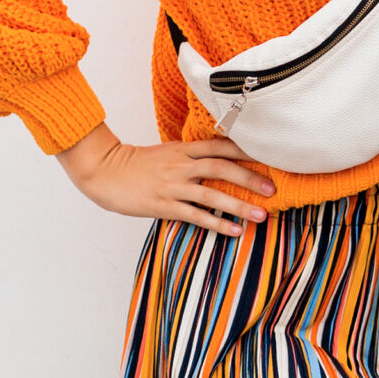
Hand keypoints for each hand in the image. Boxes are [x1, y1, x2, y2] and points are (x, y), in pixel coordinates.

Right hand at [55, 123, 276, 236]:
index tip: (269, 155)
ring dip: (239, 205)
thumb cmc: (137, 164)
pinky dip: (217, 224)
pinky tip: (235, 232)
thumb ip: (191, 155)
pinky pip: (195, 216)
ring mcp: (172, 185)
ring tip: (262, 216)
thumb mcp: (167, 152)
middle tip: (273, 189)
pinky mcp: (163, 205)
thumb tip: (219, 160)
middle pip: (222, 167)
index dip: (245, 150)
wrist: (105, 172)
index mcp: (182, 149)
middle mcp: (181, 165)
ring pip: (212, 194)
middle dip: (250, 178)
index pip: (220, 145)